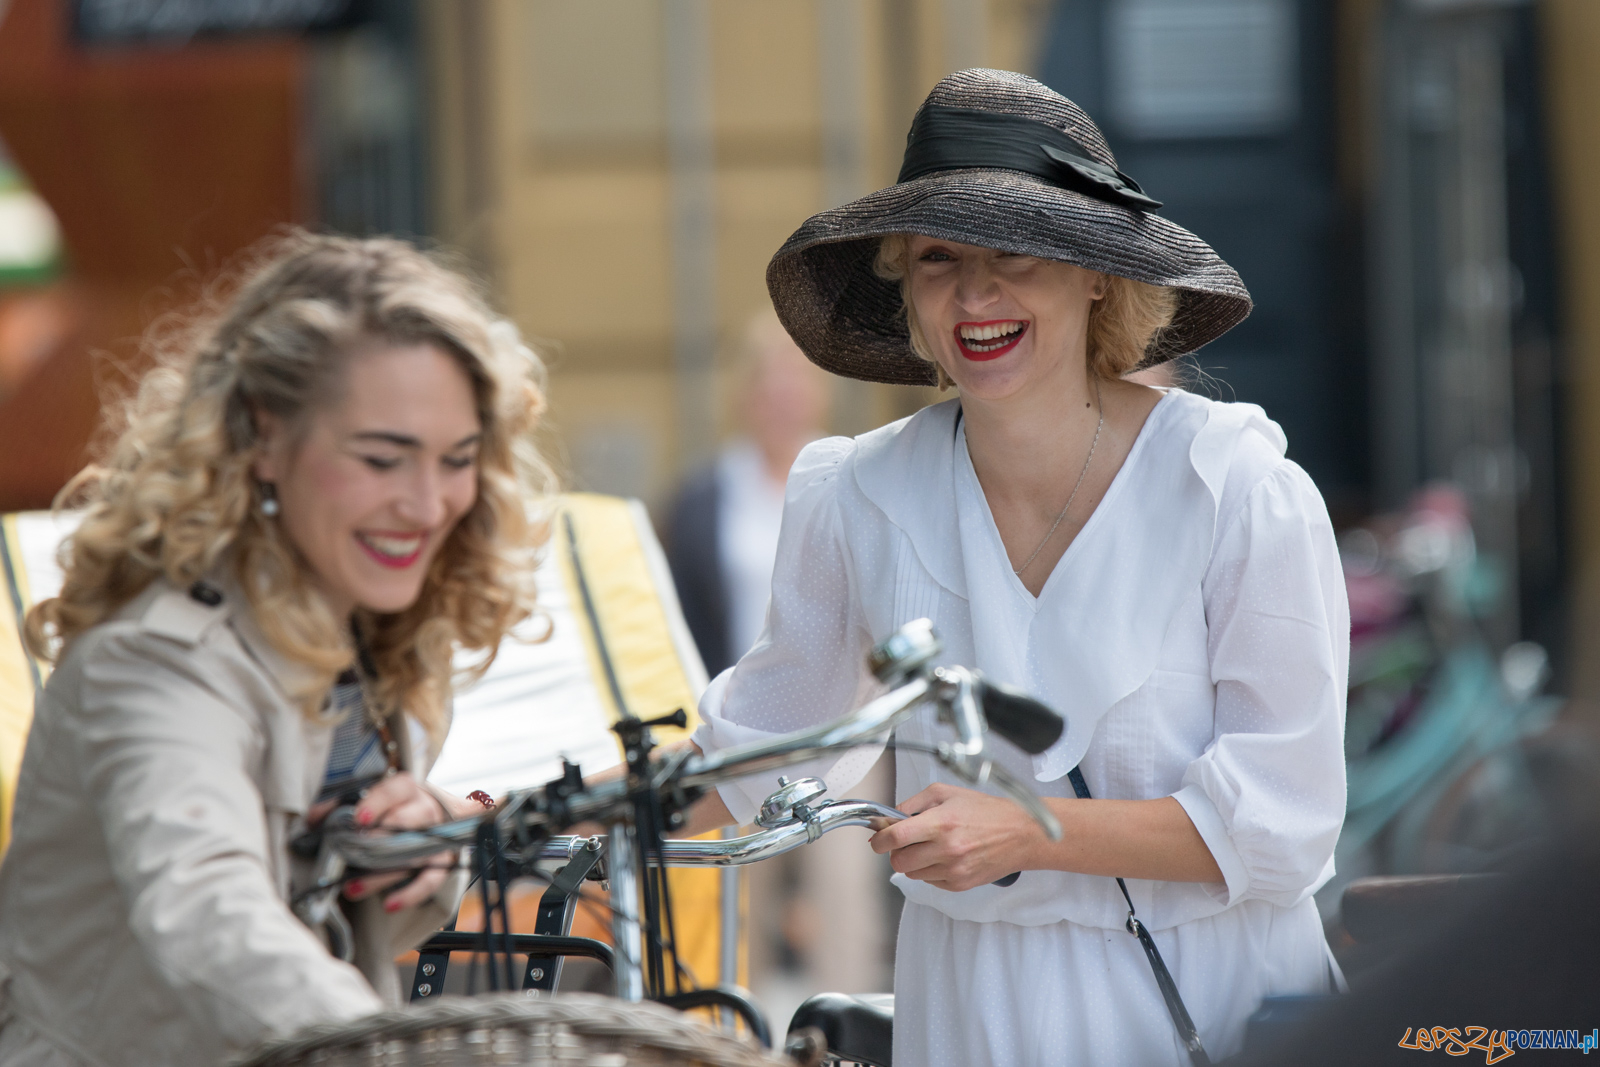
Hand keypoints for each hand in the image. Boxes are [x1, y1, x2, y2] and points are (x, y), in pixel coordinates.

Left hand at [307, 772, 457, 913]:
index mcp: (406, 788)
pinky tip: (390, 904)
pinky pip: (431, 879)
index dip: (377, 803)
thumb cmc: (396, 804)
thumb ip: (342, 803)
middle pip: (407, 821)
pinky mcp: (442, 861)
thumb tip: (312, 817)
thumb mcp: (373, 795)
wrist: (437, 813)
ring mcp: (436, 837)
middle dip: (379, 840)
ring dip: (381, 875)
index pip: (395, 790)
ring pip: (413, 855)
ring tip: (352, 888)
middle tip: (353, 853)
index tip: (360, 819)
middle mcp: (424, 810)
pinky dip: (412, 893)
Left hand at [868, 782, 1048, 891]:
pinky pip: (929, 882)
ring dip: (914, 861)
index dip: (880, 839)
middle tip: (906, 841)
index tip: (878, 839)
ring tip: (931, 846)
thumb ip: (913, 804)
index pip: (896, 837)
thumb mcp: (946, 793)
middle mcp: (947, 849)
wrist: (1020, 834)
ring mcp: (954, 870)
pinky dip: (930, 871)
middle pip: (899, 861)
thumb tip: (889, 819)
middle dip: (896, 852)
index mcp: (941, 823)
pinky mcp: (960, 885)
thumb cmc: (985, 811)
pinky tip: (945, 857)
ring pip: (912, 873)